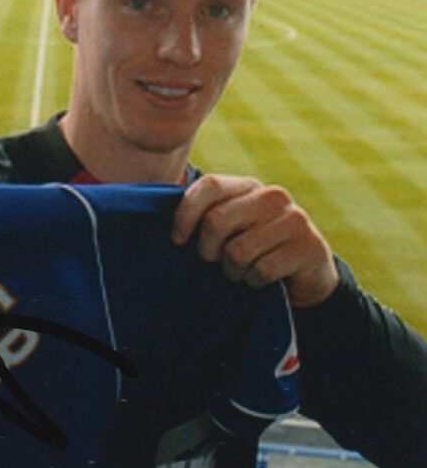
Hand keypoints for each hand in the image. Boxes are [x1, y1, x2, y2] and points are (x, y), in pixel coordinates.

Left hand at [171, 175, 338, 306]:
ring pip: (238, 252)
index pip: (209, 185)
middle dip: (208, 251)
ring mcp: (295, 220)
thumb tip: (158, 221)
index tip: (177, 240)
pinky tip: (262, 279)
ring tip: (242, 270)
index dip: (186, 213)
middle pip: (216, 221)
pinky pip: (261, 271)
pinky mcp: (309, 247)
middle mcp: (273, 196)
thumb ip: (204, 217)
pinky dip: (254, 282)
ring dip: (233, 271)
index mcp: (248, 186)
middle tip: (216, 261)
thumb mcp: (229, 229)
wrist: (306, 275)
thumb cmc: (252, 250)